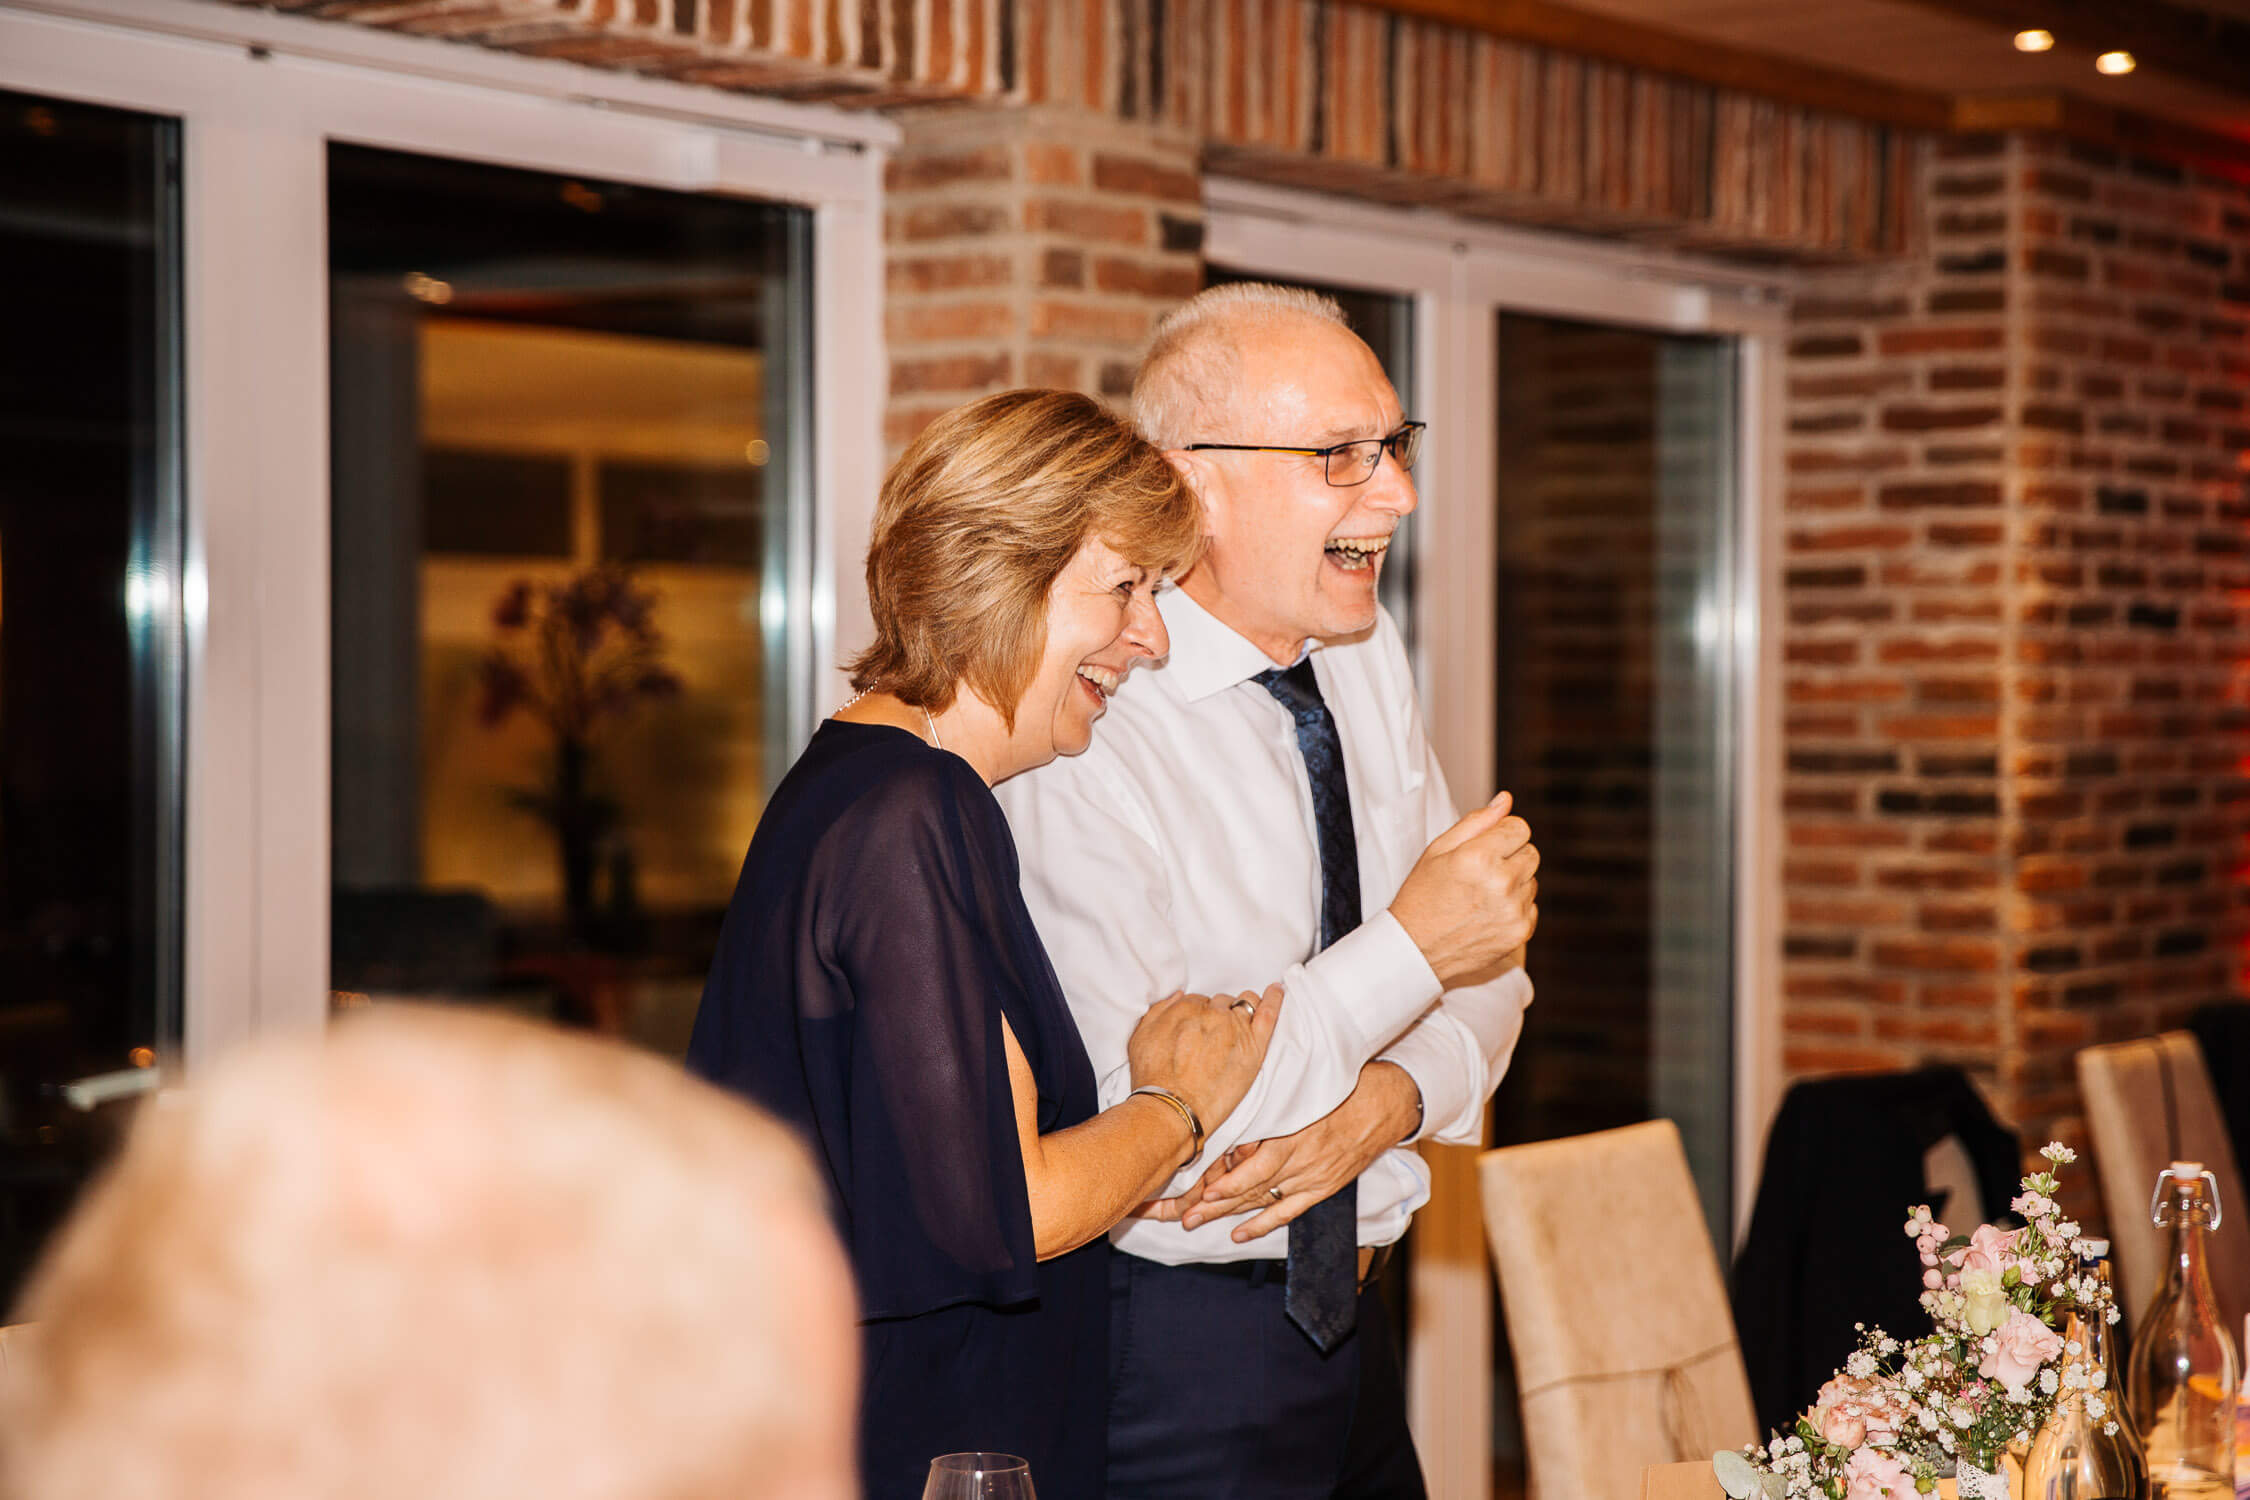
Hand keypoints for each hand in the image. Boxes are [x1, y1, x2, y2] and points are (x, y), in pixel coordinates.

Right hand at [1124, 983, 1284, 1139]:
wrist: (1172, 1108)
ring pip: (1245, 1003)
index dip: (1200, 1014)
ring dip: (1243, 1007)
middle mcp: (1212, 1014)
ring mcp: (1236, 1028)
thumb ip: (1159, 1011)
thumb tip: (1178, 996)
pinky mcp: (1254, 1046)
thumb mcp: (1140, 1038)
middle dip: (1219, 1012)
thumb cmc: (1153, 1079)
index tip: (1199, 1028)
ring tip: (1243, 1017)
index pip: (1200, 1000)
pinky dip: (1274, 999)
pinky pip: (1269, 1013)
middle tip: (1215, 1034)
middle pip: (1222, 1002)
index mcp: (1186, 1008)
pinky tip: (1276, 990)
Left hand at [1149, 1062, 1420, 1239]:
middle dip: (1211, 1200)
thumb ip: (1269, 1102)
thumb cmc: (1342, 1086)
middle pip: (1248, 1185)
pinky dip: (1262, 1224)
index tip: (1197, 1185)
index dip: (1224, 1176)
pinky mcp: (1322, 1188)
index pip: (1251, 1161)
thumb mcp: (1303, 1086)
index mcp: (1294, 1131)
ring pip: (1261, 1200)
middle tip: (1177, 1213)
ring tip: (1192, 1222)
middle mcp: (1300, 1159)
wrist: (1386, 1102)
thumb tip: (1233, 1112)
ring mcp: (1312, 1177)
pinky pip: (1289, 1212)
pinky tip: (1238, 1234)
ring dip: (1226, 1213)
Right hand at [1387, 791, 1537, 987]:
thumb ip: (1476, 822)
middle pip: (1531, 852)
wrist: (1415, 950)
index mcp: (1478, 856)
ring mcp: (1513, 910)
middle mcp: (1501, 882)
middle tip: (1481, 872)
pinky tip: (1488, 913)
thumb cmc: (1422, 897)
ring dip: (1514, 882)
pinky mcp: (1519, 932)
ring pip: (1532, 880)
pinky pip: (1531, 906)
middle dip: (1510, 856)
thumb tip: (1505, 800)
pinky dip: (1515, 907)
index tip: (1485, 846)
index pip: (1520, 827)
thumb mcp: (1438, 850)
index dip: (1502, 834)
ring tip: (1481, 895)